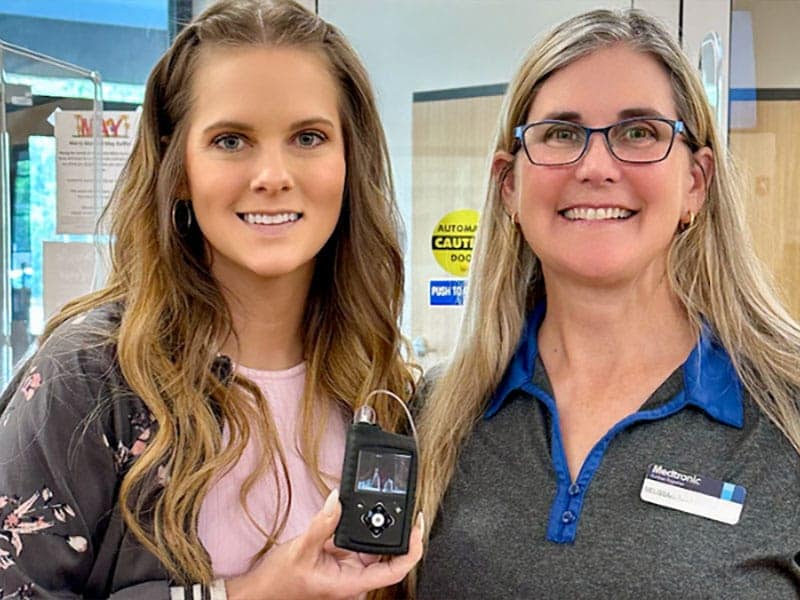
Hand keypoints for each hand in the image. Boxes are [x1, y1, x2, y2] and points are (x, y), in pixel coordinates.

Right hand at [225, 489, 423, 599]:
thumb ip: (321, 525)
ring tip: (379, 501)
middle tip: (401, 503)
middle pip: (387, 554)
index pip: (395, 570)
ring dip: (375, 525)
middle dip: (395, 529)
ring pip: (370, 546)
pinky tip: (355, 509)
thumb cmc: (279, 583)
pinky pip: (353, 540)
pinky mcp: (337, 559)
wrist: (261, 592)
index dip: (411, 549)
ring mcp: (346, 568)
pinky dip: (357, 524)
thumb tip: (337, 500)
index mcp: (351, 583)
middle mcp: (353, 577)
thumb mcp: (300, 551)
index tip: (416, 525)